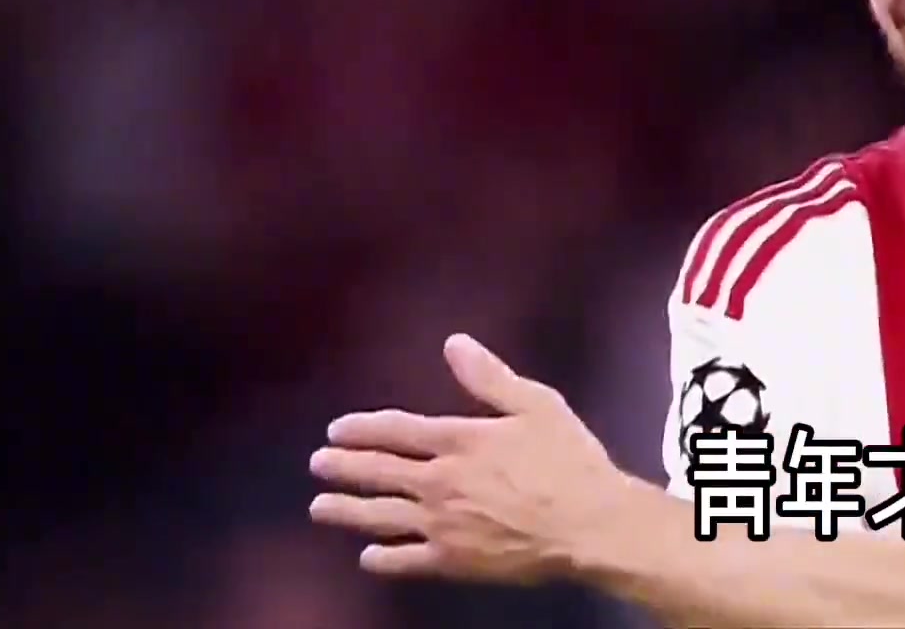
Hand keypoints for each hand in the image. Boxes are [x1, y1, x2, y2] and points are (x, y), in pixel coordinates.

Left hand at [309, 334, 634, 581]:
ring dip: (346, 510)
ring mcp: (441, 524)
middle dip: (342, 467)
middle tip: (316, 465)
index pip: (397, 431)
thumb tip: (454, 343)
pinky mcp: (452, 560)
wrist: (588, 524)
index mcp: (459, 440)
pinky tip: (367, 556)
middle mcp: (439, 481)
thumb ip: (491, 377)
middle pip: (378, 472)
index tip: (336, 430)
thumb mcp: (538, 405)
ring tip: (319, 507)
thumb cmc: (569, 461)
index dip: (362, 429)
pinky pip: (405, 560)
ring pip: (379, 516)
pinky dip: (382, 558)